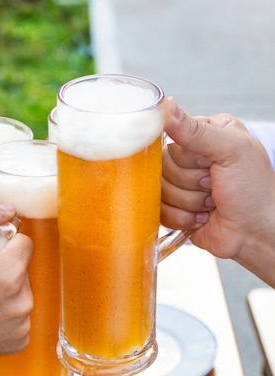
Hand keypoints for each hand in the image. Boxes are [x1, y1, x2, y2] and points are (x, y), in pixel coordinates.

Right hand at [0, 202, 33, 367]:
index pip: (24, 243)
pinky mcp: (18, 343)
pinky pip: (19, 317)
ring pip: (21, 293)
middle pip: (23, 269)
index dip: (1, 244)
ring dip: (5, 291)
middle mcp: (22, 302)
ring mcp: (21, 326)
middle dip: (3, 268)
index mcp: (9, 274)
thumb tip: (8, 210)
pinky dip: (4, 314)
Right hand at [162, 97, 274, 261]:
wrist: (254, 232)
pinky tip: (202, 217)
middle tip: (213, 186)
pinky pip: (159, 211)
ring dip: (189, 202)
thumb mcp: (232, 151)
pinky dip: (183, 218)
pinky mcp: (174, 207)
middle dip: (189, 182)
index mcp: (207, 133)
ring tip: (211, 203)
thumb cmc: (253, 190)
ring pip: (159, 190)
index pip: (172, 138)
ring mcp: (181, 183)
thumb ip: (197, 130)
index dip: (188, 158)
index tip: (210, 165)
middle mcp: (192, 156)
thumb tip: (166, 106)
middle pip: (162, 166)